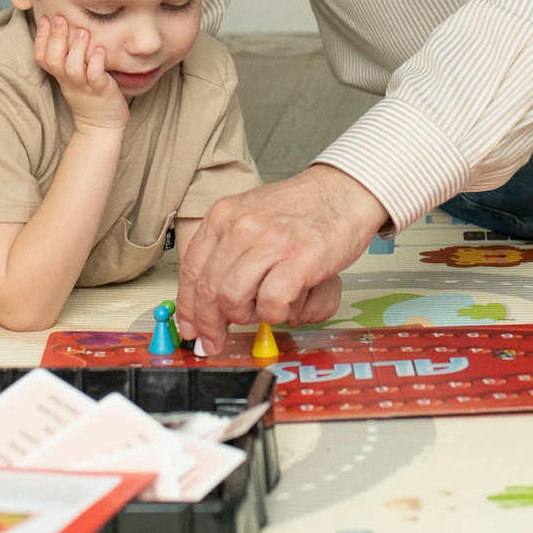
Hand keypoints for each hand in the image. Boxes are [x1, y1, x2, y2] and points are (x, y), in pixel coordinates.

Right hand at [34, 13, 126, 130]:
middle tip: (60, 18)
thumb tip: (70, 27)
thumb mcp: (73, 76)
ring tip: (82, 31)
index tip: (45, 18)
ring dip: (76, 49)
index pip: (41, 57)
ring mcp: (84, 86)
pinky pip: (95, 77)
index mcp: (60, 75)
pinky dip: (97, 63)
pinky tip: (100, 50)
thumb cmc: (90, 95)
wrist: (102, 126)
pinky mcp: (101, 91)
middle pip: (53, 60)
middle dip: (55, 38)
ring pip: (73, 68)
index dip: (40, 39)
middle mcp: (69, 80)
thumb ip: (69, 56)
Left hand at [177, 165, 385, 354]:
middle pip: (208, 290)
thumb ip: (229, 251)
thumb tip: (208, 298)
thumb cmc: (303, 209)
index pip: (191, 270)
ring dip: (246, 316)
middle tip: (215, 341)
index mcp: (224, 216)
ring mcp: (269, 243)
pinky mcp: (298, 261)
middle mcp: (241, 227)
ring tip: (263, 310)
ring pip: (233, 300)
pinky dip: (276, 314)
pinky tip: (287, 305)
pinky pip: (271, 304)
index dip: (187, 307)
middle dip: (210, 325)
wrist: (345, 191)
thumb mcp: (252, 216)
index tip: (190, 328)